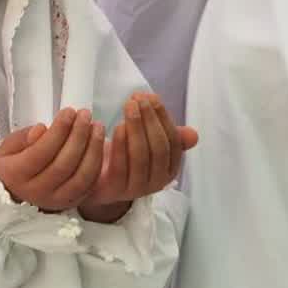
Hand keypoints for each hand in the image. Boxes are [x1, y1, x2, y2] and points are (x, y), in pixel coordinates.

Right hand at [0, 108, 105, 213]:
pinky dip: (97, 162)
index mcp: (15, 175)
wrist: (18, 190)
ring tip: (97, 126)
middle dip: (78, 136)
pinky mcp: (71, 202)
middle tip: (85, 115)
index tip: (69, 111)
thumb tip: (42, 130)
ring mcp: (55, 200)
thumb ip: (24, 137)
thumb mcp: (9, 146)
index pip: (41, 152)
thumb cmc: (14, 162)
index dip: (58, 131)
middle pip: (63, 164)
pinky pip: (89, 184)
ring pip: (80, 176)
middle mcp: (35, 192)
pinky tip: (98, 143)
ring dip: (93, 148)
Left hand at [78, 93, 198, 223]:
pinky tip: (117, 126)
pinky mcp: (115, 190)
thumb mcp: (146, 142)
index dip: (164, 118)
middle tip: (138, 99)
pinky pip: (121, 166)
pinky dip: (121, 144)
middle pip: (158, 148)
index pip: (173, 142)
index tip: (151, 97)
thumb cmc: (123, 155)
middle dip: (149, 120)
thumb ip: (166, 134)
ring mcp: (136, 189)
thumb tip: (193, 134)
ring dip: (136, 127)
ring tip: (129, 106)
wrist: (94, 177)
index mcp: (169, 170)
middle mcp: (157, 183)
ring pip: (141, 156)